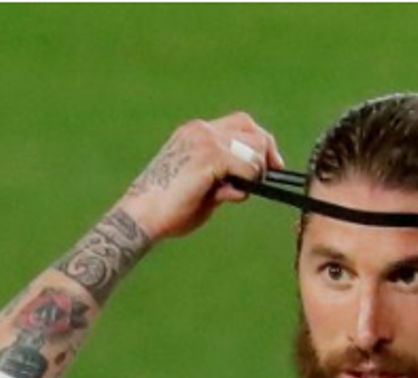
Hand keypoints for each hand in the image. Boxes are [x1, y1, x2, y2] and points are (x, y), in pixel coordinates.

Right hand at [116, 112, 284, 242]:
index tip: (273, 165)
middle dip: (266, 156)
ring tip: (232, 193)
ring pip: (254, 150)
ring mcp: (206, 140)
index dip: (261, 142)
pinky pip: (248, 167)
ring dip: (253, 174)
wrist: (143, 215)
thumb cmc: (169, 209)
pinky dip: (246, 184)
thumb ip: (226, 179)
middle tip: (264, 181)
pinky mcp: (210, 156)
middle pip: (254, 131)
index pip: (242, 122)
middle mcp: (202, 130)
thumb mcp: (204, 188)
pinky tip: (228, 196)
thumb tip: (250, 183)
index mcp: (196, 133)